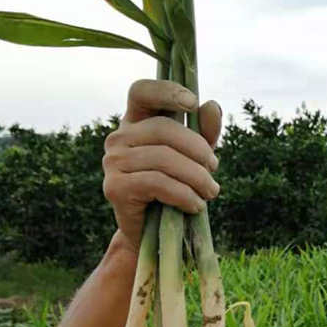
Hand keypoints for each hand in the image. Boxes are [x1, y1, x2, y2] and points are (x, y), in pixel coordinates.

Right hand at [102, 79, 222, 252]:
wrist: (157, 234)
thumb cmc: (176, 190)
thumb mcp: (195, 159)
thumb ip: (204, 133)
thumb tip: (211, 105)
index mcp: (135, 123)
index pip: (141, 91)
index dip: (166, 91)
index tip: (192, 102)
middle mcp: (118, 138)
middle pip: (163, 128)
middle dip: (198, 150)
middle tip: (214, 170)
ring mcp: (112, 162)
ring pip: (164, 158)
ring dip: (197, 177)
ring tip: (210, 192)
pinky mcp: (115, 187)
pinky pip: (157, 183)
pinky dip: (184, 195)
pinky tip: (195, 205)